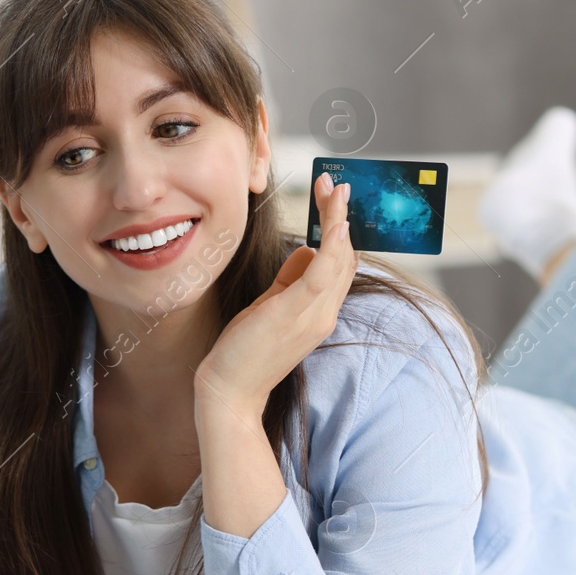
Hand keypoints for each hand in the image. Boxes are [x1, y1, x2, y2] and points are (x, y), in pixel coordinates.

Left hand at [194, 171, 356, 415]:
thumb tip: (306, 249)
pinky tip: (336, 224)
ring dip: (338, 220)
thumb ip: (291, 279)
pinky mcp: (296, 313)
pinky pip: (323, 274)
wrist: (230, 390)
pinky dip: (332, 246)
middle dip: (340, 215)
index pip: (340, 263)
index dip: (340, 229)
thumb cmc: (245, 350)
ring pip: (338, 258)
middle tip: (333, 183)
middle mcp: (324, 312)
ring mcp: (314, 314)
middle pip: (344, 255)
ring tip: (334, 189)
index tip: (332, 199)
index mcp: (319, 310)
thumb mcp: (271, 305)